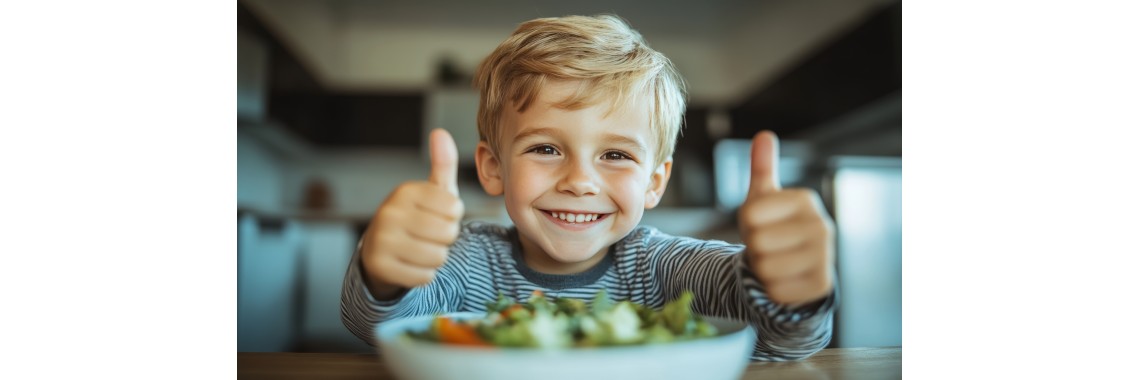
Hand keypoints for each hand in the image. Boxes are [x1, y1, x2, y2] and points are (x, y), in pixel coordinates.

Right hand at [360, 129, 464, 298]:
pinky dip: (424, 274)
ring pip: (438, 256)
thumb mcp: (430, 192)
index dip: (453, 216)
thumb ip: (442, 164)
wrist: (380, 250)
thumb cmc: (416, 218)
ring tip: (420, 249)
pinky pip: (424, 277)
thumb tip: (440, 132)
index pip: (455, 208)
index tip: (436, 215)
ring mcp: (382, 240)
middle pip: (448, 232)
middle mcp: (389, 213)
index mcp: (405, 191)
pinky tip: (410, 264)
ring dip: (436, 257)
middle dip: (446, 238)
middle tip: (429, 235)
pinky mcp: (381, 267)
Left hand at [739, 131, 834, 306]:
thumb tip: (764, 135)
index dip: (746, 225)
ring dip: (762, 270)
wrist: (794, 270)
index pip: (749, 214)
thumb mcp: (763, 198)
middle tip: (768, 248)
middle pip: (758, 242)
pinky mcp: (822, 285)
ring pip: (766, 268)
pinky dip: (773, 289)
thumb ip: (762, 168)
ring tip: (776, 263)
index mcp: (805, 199)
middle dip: (754, 249)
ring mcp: (826, 256)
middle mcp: (822, 225)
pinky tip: (786, 280)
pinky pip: (777, 290)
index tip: (762, 225)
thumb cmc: (773, 229)